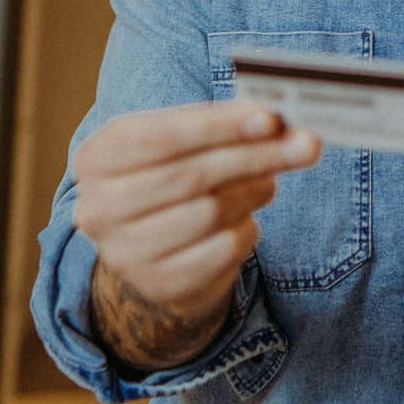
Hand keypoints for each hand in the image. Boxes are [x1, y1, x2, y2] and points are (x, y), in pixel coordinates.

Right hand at [73, 100, 319, 369]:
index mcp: (97, 158)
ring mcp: (124, 252)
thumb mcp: (184, 146)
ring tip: (267, 182)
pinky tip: (245, 220)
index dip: (219, 126)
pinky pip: (223, 250)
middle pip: (191, 175)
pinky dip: (246, 230)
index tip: (270, 118)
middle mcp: (99, 207)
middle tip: (306, 145)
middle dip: (255, 156)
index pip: (162, 136)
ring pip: (210, 212)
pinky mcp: (157, 284)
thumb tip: (282, 121)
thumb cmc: (174, 182)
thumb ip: (222, 128)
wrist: (154, 253)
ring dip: (253, 192)